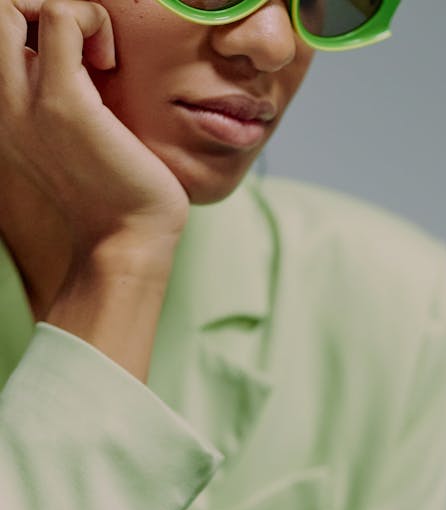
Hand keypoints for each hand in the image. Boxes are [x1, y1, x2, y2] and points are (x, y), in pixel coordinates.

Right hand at [0, 0, 189, 256]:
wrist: (129, 244)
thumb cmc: (119, 195)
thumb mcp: (77, 139)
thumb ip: (66, 98)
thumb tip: (89, 59)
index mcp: (3, 114)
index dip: (33, 25)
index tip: (78, 58)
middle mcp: (1, 105)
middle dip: (38, 7)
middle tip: (82, 46)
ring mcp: (26, 102)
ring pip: (8, 6)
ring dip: (63, 10)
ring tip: (97, 55)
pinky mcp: (63, 102)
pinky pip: (61, 15)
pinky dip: (91, 19)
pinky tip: (110, 63)